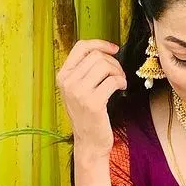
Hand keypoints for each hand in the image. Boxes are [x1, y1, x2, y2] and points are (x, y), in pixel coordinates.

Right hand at [57, 39, 126, 156]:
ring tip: (120, 81)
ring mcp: (79, 93)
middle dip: (113, 62)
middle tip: (118, 74)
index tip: (114, 49)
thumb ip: (84, 70)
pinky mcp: (93, 103)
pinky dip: (121, 82)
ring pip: (105, 66)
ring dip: (118, 72)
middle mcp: (68, 83)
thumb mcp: (78, 90)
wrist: (89, 142)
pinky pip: (113, 81)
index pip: (81, 47)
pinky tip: (121, 88)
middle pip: (96, 56)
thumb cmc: (88, 115)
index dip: (100, 44)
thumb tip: (105, 50)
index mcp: (63, 76)